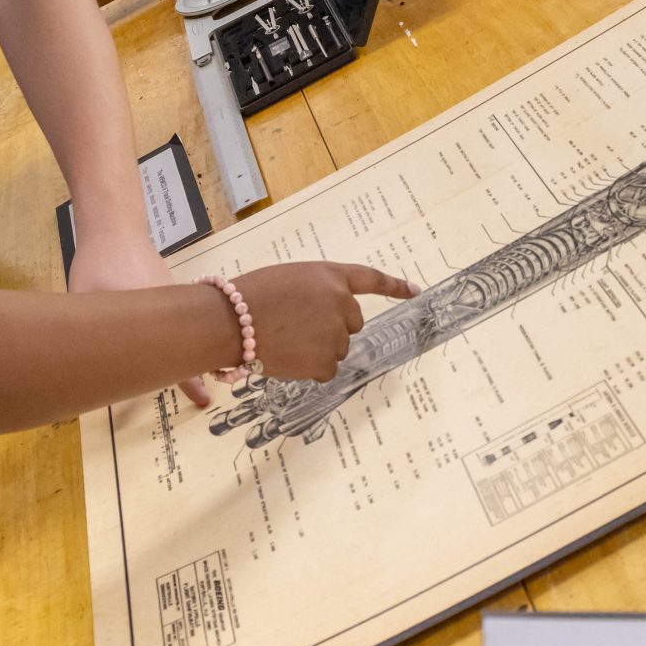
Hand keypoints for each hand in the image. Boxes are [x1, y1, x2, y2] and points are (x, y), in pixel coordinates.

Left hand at [71, 235, 215, 407]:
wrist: (114, 225)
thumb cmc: (97, 262)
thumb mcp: (83, 299)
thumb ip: (87, 332)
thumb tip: (86, 365)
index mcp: (154, 314)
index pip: (177, 354)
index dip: (189, 380)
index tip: (204, 400)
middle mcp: (172, 307)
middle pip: (186, 346)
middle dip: (190, 371)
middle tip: (198, 397)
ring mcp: (174, 297)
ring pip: (182, 332)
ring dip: (180, 351)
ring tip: (176, 373)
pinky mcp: (168, 290)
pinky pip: (175, 319)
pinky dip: (173, 333)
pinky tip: (158, 342)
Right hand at [232, 263, 417, 382]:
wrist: (229, 322)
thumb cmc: (250, 296)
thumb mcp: (290, 280)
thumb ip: (317, 292)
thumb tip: (327, 318)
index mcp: (329, 276)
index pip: (370, 279)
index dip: (394, 286)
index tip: (415, 291)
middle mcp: (340, 303)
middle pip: (351, 323)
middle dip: (331, 327)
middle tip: (296, 326)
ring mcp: (335, 333)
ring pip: (337, 348)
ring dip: (318, 348)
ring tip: (285, 339)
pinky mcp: (325, 361)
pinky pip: (326, 368)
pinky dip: (310, 367)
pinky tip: (288, 356)